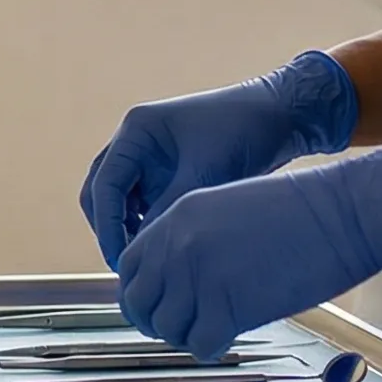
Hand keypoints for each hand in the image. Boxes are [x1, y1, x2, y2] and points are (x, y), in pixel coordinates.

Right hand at [79, 51, 359, 267]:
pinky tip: (164, 245)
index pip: (104, 184)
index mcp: (137, 131)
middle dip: (110, 229)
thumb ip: (170, 209)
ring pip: (119, 200)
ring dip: (127, 228)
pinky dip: (146, 224)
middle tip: (129, 266)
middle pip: (101, 192)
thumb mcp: (205, 174)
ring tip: (148, 260)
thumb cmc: (244, 132)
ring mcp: (148, 156)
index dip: (108, 225)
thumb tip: (145, 252)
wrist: (280, 115)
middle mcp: (134, 142)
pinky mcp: (165, 170)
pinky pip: (143, 202)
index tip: (120, 259)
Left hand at [114, 133, 381, 360]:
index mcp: (174, 220)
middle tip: (178, 329)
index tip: (153, 306)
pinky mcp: (231, 307)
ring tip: (209, 332)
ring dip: (185, 337)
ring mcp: (201, 277)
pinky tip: (226, 341)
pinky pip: (200, 345)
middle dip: (154, 322)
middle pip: (138, 303)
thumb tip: (173, 278)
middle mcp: (178, 248)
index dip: (138, 292)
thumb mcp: (223, 209)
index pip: (129, 267)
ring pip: (167, 329)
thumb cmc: (296, 212)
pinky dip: (210, 349)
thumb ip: (190, 239)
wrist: (340, 215)